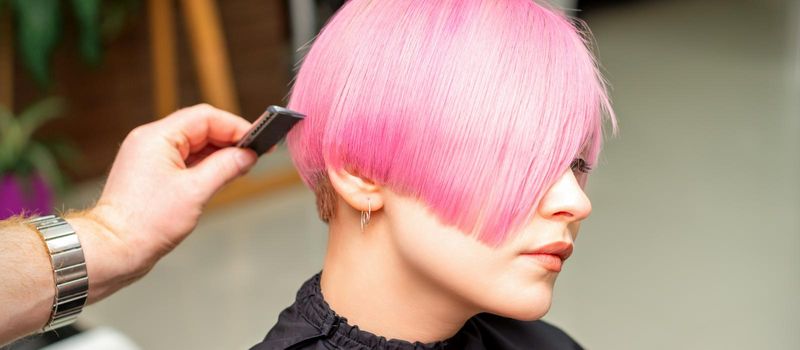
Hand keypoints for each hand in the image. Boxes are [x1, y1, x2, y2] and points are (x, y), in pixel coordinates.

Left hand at [78, 104, 257, 298]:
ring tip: (241, 168)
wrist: (114, 249)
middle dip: (229, 141)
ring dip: (219, 155)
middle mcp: (150, 142)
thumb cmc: (145, 223)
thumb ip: (226, 167)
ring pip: (193, 145)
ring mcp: (149, 158)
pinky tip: (221, 177)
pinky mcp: (151, 175)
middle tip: (255, 155)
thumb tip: (248, 155)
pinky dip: (205, 166)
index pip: (205, 117)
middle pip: (200, 128)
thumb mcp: (195, 191)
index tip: (258, 140)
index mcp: (157, 137)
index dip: (235, 126)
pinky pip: (185, 161)